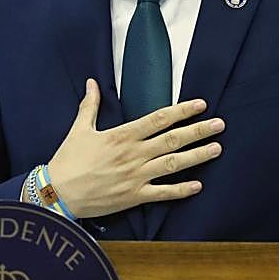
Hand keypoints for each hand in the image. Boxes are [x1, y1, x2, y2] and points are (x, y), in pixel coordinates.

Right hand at [46, 78, 222, 217]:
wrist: (58, 192)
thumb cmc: (68, 160)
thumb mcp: (79, 129)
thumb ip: (89, 106)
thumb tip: (92, 83)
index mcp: (122, 136)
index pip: (158, 119)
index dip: (181, 111)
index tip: (200, 105)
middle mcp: (134, 154)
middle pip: (173, 140)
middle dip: (198, 131)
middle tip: (220, 124)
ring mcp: (136, 176)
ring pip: (174, 164)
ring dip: (197, 156)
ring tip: (217, 148)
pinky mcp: (134, 196)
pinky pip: (163, 193)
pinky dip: (181, 190)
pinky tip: (198, 185)